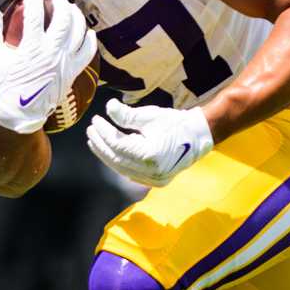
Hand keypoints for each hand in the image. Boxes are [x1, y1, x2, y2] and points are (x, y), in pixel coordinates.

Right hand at [0, 0, 96, 133]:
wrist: (21, 111)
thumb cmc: (6, 84)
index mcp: (31, 47)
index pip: (35, 14)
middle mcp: (52, 52)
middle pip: (63, 19)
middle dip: (61, 2)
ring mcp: (65, 62)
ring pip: (78, 32)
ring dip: (76, 16)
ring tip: (71, 9)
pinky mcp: (73, 71)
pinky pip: (88, 52)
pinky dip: (90, 40)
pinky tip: (87, 32)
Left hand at [87, 99, 213, 186]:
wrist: (199, 136)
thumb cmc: (176, 123)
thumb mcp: (150, 116)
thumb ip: (127, 115)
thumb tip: (108, 108)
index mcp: (151, 155)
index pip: (119, 145)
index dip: (104, 133)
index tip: (95, 121)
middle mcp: (151, 172)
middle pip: (117, 159)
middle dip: (101, 145)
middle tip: (91, 130)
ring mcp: (153, 179)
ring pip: (121, 169)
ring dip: (106, 155)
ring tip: (95, 141)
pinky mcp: (155, 181)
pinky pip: (130, 172)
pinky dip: (118, 162)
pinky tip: (109, 152)